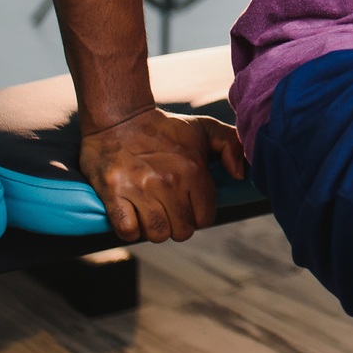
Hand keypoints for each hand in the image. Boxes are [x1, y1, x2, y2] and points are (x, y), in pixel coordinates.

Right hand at [80, 107, 247, 242]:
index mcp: (193, 169)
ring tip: (151, 212)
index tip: (189, 204)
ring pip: (157, 234)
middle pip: (182, 231)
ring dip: (154, 229)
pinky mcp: (113, 193)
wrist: (118, 118)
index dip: (198, 216)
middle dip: (178, 225)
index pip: (205, 218)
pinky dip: (131, 229)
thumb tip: (239, 174)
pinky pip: (128, 231)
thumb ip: (231, 145)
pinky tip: (133, 214)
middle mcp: (168, 181)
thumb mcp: (204, 128)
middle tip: (169, 209)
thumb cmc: (164, 129)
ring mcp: (139, 189)